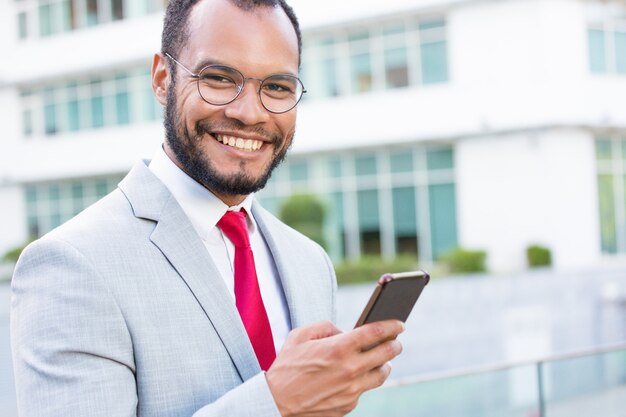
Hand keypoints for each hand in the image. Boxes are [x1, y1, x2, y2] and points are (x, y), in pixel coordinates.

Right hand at [265, 320, 404, 416]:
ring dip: (384, 364)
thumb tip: (344, 332)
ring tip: (382, 360)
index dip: (392, 325)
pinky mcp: (349, 405)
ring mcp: (352, 390)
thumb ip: (326, 327)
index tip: (399, 324)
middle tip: (396, 341)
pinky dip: (363, 381)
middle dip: (395, 344)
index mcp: (339, 348)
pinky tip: (357, 376)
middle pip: (387, 353)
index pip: (376, 332)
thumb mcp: (300, 336)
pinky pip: (364, 390)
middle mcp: (350, 369)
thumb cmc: (286, 367)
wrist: (276, 403)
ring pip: (381, 375)